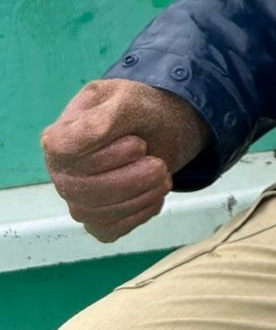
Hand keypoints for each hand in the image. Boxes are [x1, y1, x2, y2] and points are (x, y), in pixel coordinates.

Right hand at [40, 79, 210, 242]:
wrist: (161, 129)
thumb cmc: (138, 112)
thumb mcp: (127, 100)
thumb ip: (102, 119)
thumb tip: (59, 144)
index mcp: (58, 137)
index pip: (67, 153)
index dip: (109, 153)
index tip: (137, 143)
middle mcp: (61, 171)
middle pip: (87, 189)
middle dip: (134, 178)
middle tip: (160, 165)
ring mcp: (76, 198)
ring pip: (97, 213)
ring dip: (141, 196)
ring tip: (162, 176)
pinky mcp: (95, 220)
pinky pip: (109, 229)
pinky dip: (139, 214)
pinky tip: (152, 194)